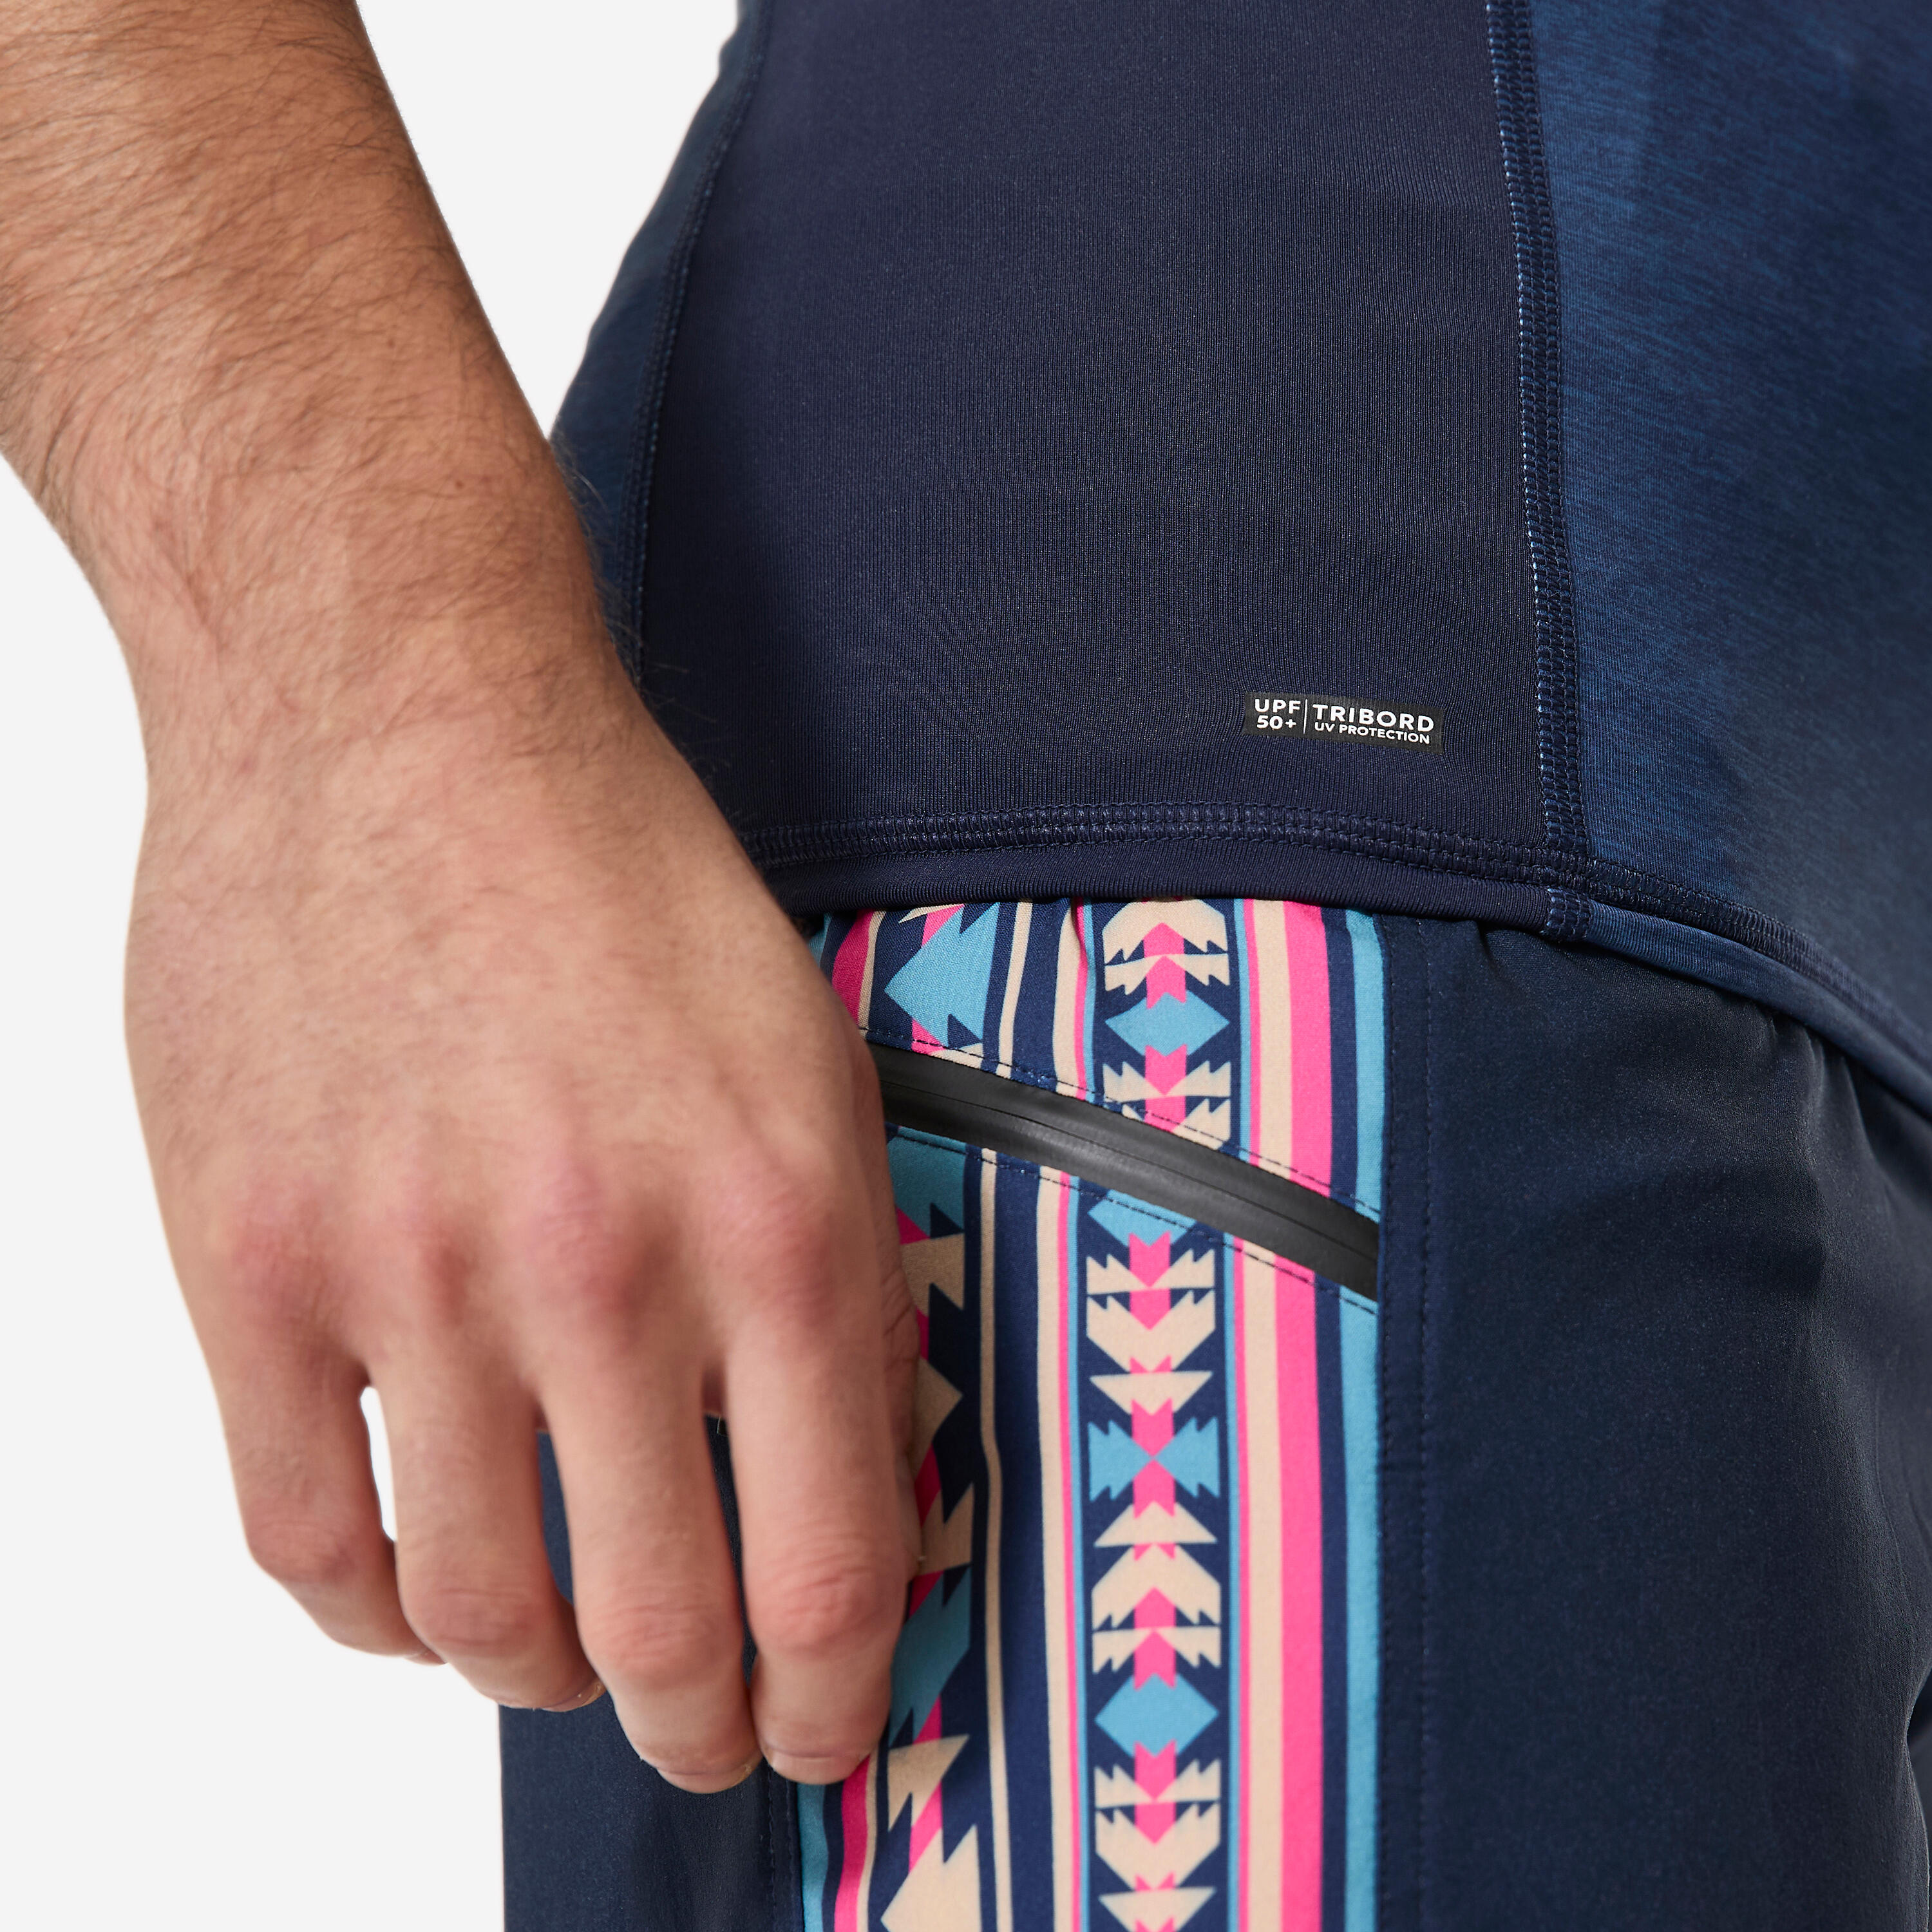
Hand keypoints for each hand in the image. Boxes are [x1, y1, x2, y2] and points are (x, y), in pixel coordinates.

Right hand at [126, 674, 917, 1789]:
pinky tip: (421, 1593)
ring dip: (539, 1677)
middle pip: (657, 1629)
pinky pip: (302, 1537)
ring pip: (477, 1611)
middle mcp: (598, 1265)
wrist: (398, 718)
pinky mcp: (253, 1263)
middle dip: (701, 1725)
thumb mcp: (808, 1053)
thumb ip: (842, 1273)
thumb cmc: (609, 869)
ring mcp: (408, 1276)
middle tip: (710, 1735)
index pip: (832, 1560)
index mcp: (772, 1214)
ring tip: (567, 1662)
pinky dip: (375, 1613)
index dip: (840, 1697)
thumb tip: (864, 1463)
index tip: (830, 1732)